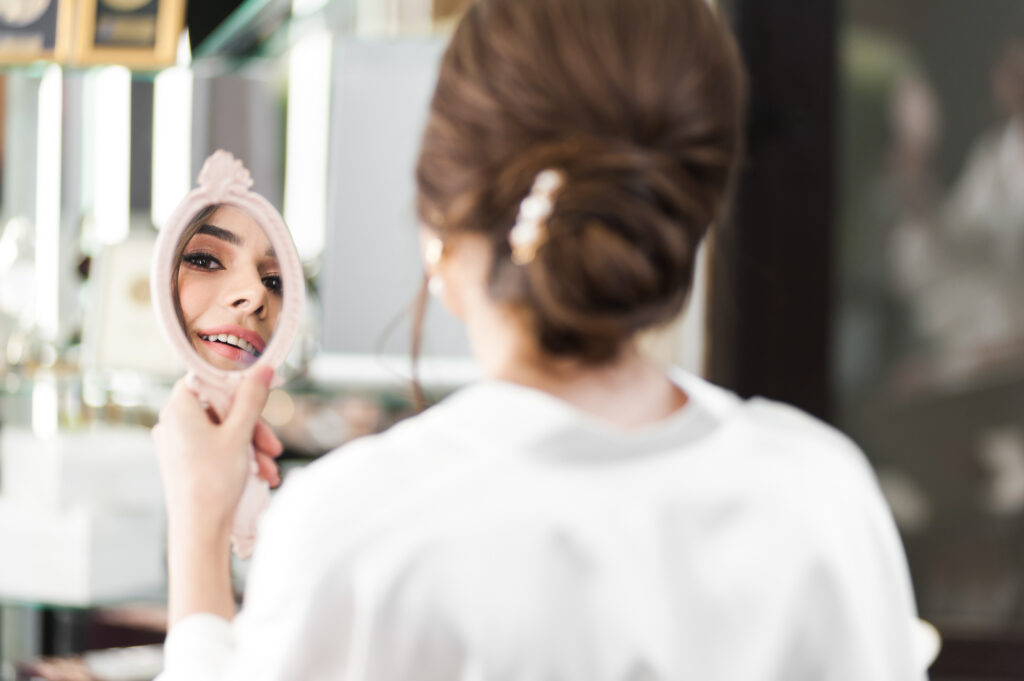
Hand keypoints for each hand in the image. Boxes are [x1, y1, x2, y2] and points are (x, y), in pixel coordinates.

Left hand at [153, 366, 281, 540]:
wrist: (199, 530)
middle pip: (220, 409)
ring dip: (251, 447)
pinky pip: (216, 448)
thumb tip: (262, 368)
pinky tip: (259, 476)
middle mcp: (172, 424)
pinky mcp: (184, 463)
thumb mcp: (239, 434)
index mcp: (178, 409)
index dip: (234, 385)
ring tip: (269, 470)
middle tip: (273, 447)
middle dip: (252, 427)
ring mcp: (177, 445)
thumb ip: (252, 398)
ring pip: (222, 431)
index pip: (205, 379)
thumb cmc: (213, 481)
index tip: (258, 395)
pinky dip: (238, 457)